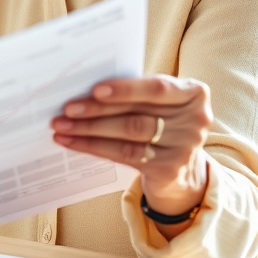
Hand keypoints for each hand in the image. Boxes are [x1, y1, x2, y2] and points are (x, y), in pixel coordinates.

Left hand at [50, 75, 211, 236]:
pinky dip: (93, 147)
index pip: (157, 88)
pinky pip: (124, 155)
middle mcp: (195, 120)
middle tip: (67, 109)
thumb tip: (85, 88)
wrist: (181, 166)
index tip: (95, 90)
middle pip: (137, 113)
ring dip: (89, 129)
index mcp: (193, 93)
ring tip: (62, 125)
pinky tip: (72, 142)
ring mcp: (184, 147)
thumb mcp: (158, 102)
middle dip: (97, 110)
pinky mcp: (169, 169)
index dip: (125, 89)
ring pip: (128, 134)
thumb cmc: (160, 119)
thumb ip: (135, 92)